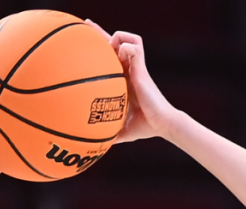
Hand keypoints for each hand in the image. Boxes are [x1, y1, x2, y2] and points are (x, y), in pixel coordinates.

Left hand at [84, 21, 179, 143]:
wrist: (162, 124)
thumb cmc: (145, 127)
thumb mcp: (121, 130)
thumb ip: (107, 133)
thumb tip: (92, 148)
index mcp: (122, 80)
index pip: (109, 58)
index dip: (98, 47)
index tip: (83, 41)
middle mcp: (128, 70)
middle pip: (114, 42)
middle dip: (99, 32)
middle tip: (85, 24)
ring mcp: (136, 67)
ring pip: (127, 39)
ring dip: (116, 37)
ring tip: (110, 45)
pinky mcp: (142, 68)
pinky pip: (135, 47)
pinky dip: (126, 46)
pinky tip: (121, 53)